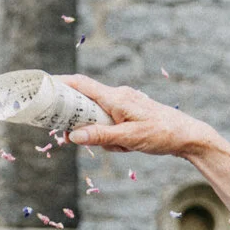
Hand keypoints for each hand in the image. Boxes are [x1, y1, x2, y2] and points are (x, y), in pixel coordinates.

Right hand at [60, 74, 226, 160]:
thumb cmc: (162, 134)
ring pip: (98, 118)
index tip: (41, 85)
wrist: (188, 136)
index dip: (59, 82)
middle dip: (80, 122)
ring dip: (102, 135)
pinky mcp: (128, 113)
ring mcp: (123, 104)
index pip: (81, 84)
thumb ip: (99, 136)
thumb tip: (72, 135)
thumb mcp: (128, 139)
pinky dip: (112, 136)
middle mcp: (117, 96)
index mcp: (115, 98)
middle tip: (75, 136)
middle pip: (85, 103)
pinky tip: (128, 145)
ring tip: (123, 146)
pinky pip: (110, 123)